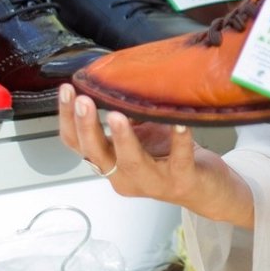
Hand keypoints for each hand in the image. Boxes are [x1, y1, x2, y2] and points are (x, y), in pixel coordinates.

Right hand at [57, 86, 255, 228]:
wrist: (203, 188)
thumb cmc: (168, 157)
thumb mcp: (139, 136)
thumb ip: (123, 117)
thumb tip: (112, 82)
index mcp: (110, 164)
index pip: (77, 144)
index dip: (67, 119)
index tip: (66, 90)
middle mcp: (124, 176)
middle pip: (96, 154)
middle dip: (87, 126)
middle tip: (83, 101)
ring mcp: (152, 181)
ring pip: (131, 162)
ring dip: (123, 138)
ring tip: (117, 115)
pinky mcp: (181, 179)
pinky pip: (179, 158)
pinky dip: (179, 139)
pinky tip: (179, 122)